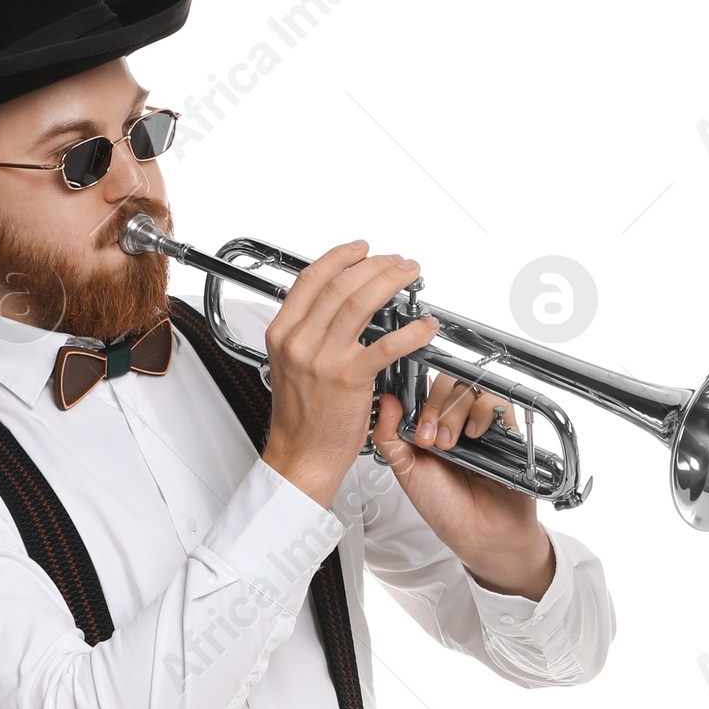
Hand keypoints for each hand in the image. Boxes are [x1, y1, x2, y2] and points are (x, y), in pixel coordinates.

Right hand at [261, 242, 438, 507]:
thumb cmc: (301, 420)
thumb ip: (307, 335)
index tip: (361, 250)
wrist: (301, 457)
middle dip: (374, 265)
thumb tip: (333, 309)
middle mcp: (300, 341)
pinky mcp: (349, 378)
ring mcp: (324, 359)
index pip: (311, 279)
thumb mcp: (291, 366)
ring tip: (409, 277)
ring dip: (391, 282)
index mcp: (283, 334)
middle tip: (397, 263)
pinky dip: (410, 332)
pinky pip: (386, 344)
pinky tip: (424, 327)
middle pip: (340, 284)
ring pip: (360, 303)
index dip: (340, 257)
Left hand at [372, 377, 555, 600]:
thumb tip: (384, 402)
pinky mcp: (505, 430)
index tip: (414, 428)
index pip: (423, 390)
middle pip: (447, 384)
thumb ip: (390, 438)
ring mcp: (479, 424)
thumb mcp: (407, 473)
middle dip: (435, 408)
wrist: (481, 534)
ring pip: (469, 389)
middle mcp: (454, 422)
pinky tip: (474, 434)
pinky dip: (483, 411)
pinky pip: (497, 402)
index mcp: (429, 428)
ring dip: (455, 411)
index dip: (416, 399)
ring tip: (451, 444)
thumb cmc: (446, 508)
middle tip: (431, 440)